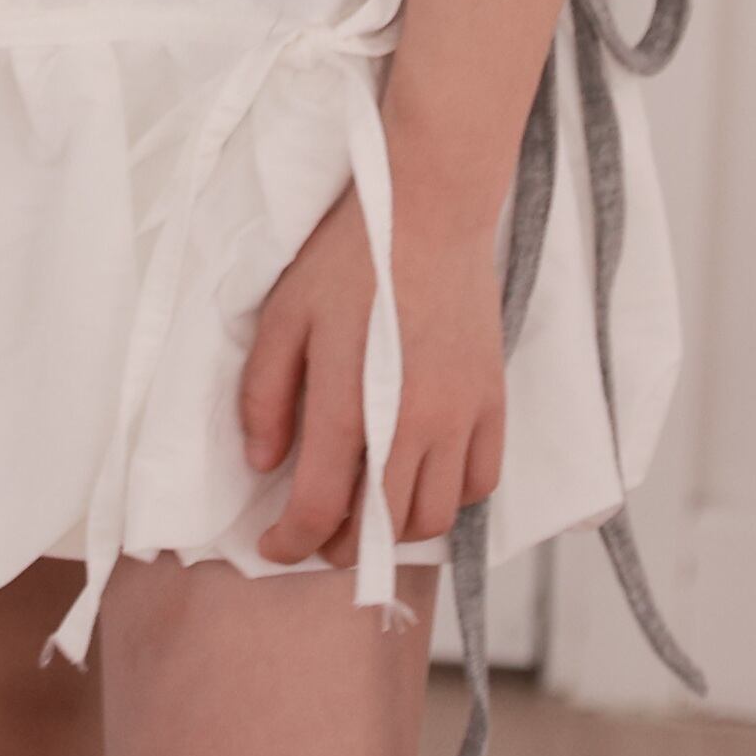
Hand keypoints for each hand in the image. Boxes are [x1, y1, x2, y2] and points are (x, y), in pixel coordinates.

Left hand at [237, 177, 507, 566]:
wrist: (431, 209)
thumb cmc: (350, 256)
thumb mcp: (284, 313)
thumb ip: (265, 394)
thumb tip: (263, 463)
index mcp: (348, 402)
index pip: (320, 508)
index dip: (290, 544)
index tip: (273, 546)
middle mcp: (410, 423)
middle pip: (380, 530)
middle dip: (341, 547)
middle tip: (317, 533)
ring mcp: (460, 416)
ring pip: (433, 517)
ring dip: (395, 529)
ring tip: (368, 507)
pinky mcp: (493, 401)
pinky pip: (480, 482)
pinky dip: (450, 497)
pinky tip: (421, 475)